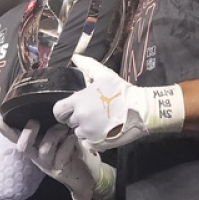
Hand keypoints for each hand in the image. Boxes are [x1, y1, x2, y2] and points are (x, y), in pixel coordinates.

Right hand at [0, 118, 114, 199]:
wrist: (89, 176)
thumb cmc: (74, 153)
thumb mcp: (61, 139)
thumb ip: (53, 127)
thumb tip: (52, 109)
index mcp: (35, 148)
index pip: (17, 139)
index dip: (6, 131)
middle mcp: (38, 158)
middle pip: (24, 146)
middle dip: (28, 132)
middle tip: (36, 122)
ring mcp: (48, 165)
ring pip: (44, 148)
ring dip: (55, 134)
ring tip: (65, 128)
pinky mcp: (60, 170)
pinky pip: (61, 153)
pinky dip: (68, 142)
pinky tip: (74, 138)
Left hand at [53, 55, 183, 151]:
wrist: (140, 109)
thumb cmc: (121, 91)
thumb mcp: (103, 75)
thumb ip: (87, 66)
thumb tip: (75, 56)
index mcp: (78, 101)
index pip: (58, 110)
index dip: (63, 111)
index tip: (71, 111)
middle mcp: (80, 117)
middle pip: (70, 123)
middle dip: (78, 119)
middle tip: (93, 114)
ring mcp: (88, 132)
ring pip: (79, 134)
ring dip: (86, 130)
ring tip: (100, 123)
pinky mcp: (96, 143)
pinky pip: (88, 144)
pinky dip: (93, 140)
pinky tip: (103, 132)